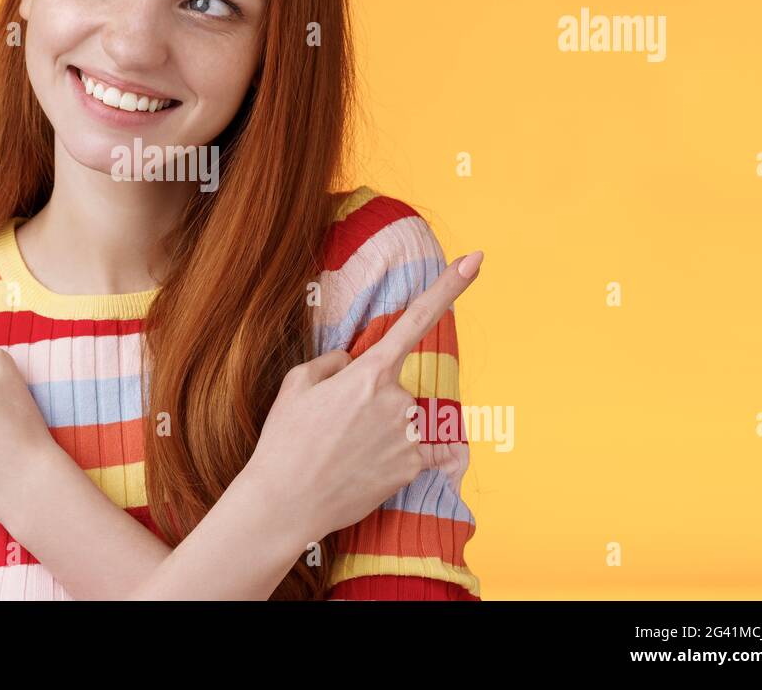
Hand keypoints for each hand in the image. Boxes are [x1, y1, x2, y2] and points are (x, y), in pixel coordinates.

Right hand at [243, 250, 483, 545]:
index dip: (450, 287)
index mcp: (369, 372)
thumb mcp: (296, 384)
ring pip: (407, 419)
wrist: (285, 502)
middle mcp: (398, 401)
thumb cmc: (285, 440)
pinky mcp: (415, 468)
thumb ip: (333, 362)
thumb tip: (355, 363)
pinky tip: (377, 466)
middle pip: (396, 386)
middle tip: (334, 428)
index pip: (417, 319)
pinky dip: (409, 455)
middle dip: (372, 402)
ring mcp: (410, 437)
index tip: (476, 260)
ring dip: (384, 431)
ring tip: (345, 454)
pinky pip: (424, 451)